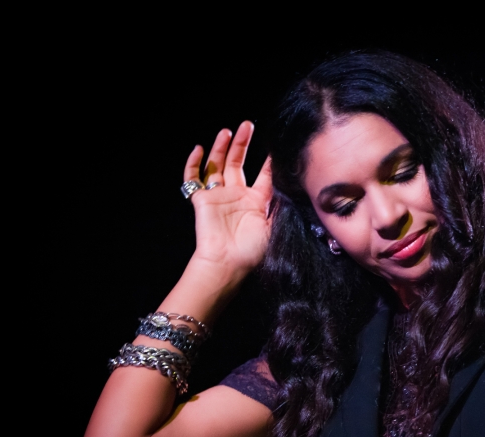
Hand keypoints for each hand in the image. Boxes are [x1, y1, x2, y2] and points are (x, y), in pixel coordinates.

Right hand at [183, 121, 271, 275]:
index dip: (268, 162)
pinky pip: (193, 178)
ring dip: (221, 147)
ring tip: (227, 131)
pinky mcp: (201, 199)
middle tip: (248, 125)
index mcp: (256, 202)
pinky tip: (198, 149)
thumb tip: (291, 182)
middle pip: (238, 163)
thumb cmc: (253, 250)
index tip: (274, 147)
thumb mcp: (275, 224)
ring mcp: (218, 196)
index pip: (263, 176)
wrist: (228, 262)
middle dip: (242, 144)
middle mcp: (237, 196)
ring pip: (217, 165)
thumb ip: (280, 202)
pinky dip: (193, 163)